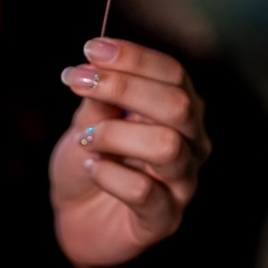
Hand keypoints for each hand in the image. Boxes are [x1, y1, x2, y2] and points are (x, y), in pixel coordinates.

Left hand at [49, 38, 211, 267]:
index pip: (173, 73)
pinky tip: (93, 168)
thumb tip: (96, 61)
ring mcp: (183, 182)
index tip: (91, 49)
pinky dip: (109, 174)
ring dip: (114, 134)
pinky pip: (143, 191)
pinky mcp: (164, 219)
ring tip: (85, 137)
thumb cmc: (90, 158)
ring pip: (166, 146)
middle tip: (77, 82)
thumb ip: (99, 95)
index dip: (134, 57)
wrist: (76, 215)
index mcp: (179, 108)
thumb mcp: (88, 118)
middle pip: (177, 104)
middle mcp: (192, 142)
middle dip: (123, 87)